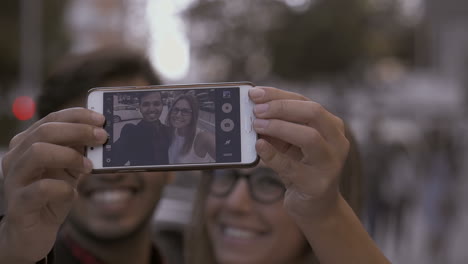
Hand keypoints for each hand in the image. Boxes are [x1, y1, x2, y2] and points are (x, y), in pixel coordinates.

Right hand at [0, 108, 106, 262]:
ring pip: (38, 152)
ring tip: (89, 167)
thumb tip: (100, 134)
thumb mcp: (69, 170)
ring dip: (70, 156)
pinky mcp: (18, 204)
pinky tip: (72, 193)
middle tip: (102, 137)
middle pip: (45, 131)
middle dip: (78, 131)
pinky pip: (41, 188)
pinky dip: (63, 188)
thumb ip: (79, 152)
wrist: (31, 234)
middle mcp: (16, 157)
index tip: (101, 119)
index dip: (78, 116)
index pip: (51, 119)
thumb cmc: (52, 197)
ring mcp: (14, 180)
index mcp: (27, 144)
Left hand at [249, 87, 348, 219]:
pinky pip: (291, 166)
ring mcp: (330, 163)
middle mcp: (337, 141)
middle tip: (256, 110)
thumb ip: (277, 127)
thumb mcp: (290, 144)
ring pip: (309, 137)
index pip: (305, 102)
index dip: (278, 95)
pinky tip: (259, 146)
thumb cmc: (300, 167)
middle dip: (281, 108)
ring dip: (279, 127)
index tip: (255, 93)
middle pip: (313, 113)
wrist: (316, 206)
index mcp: (331, 126)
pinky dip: (273, 155)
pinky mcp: (317, 184)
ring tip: (256, 125)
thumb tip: (253, 109)